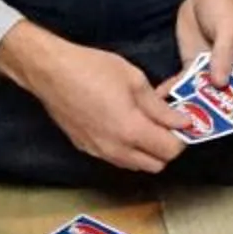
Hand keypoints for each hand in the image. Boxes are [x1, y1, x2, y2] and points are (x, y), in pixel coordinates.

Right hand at [2, 28, 191, 172]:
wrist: (50, 72)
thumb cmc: (91, 69)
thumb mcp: (134, 80)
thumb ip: (160, 106)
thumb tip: (182, 120)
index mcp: (132, 131)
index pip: (170, 150)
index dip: (181, 137)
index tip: (182, 121)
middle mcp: (116, 149)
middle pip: (156, 165)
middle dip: (166, 147)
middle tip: (167, 124)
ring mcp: (99, 152)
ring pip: (136, 165)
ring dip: (147, 150)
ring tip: (146, 124)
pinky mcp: (86, 149)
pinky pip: (117, 158)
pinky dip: (128, 149)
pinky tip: (124, 125)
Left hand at [172, 0, 232, 121]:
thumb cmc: (227, 4)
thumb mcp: (228, 27)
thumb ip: (224, 54)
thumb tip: (221, 82)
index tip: (231, 116)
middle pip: (230, 105)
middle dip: (214, 116)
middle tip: (196, 122)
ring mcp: (214, 73)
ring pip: (205, 98)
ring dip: (191, 107)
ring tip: (175, 115)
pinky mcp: (194, 68)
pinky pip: (186, 85)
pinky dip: (174, 92)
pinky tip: (160, 95)